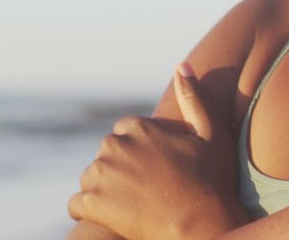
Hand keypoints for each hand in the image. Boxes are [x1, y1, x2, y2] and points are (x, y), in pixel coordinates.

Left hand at [69, 64, 245, 239]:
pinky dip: (90, 211)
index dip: (139, 152)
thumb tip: (181, 66)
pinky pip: (77, 205)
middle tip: (145, 191)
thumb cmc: (211, 181)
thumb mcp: (210, 133)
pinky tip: (113, 217)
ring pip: (91, 178)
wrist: (201, 224)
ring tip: (132, 205)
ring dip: (104, 190)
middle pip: (107, 156)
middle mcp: (115, 145)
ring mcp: (100, 174)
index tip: (154, 170)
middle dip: (120, 170)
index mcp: (139, 126)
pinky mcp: (91, 202)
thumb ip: (193, 98)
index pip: (124, 132)